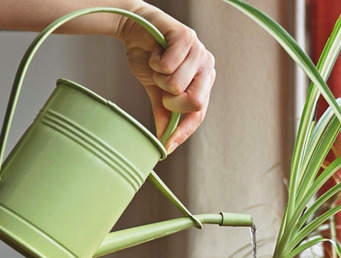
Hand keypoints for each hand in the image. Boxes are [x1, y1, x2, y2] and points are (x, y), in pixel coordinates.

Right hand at [116, 4, 214, 152]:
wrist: (134, 28)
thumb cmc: (149, 57)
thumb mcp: (156, 90)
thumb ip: (164, 113)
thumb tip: (164, 143)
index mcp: (203, 82)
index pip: (199, 114)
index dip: (184, 131)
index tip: (167, 146)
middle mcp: (206, 67)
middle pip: (196, 102)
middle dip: (172, 102)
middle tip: (162, 90)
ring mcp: (199, 51)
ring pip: (177, 84)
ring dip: (159, 78)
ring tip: (157, 65)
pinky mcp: (187, 37)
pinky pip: (169, 65)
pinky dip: (156, 62)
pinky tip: (156, 52)